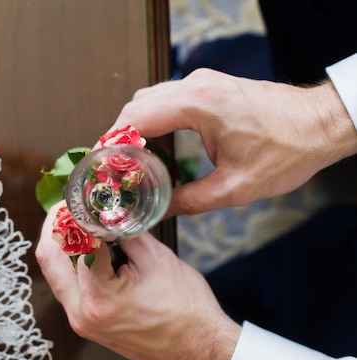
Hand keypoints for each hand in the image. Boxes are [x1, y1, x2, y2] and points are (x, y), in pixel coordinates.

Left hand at [36, 202, 240, 359]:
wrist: (199, 350)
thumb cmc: (187, 311)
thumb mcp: (156, 258)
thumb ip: (124, 231)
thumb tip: (106, 210)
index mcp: (98, 297)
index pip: (73, 242)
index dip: (76, 213)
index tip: (82, 197)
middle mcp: (80, 313)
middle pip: (49, 259)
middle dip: (55, 225)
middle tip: (69, 204)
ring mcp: (80, 321)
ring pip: (53, 273)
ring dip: (60, 244)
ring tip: (76, 220)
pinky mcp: (85, 323)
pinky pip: (66, 286)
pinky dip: (70, 263)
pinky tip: (83, 246)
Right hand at [112, 69, 356, 215]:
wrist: (322, 124)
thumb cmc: (288, 150)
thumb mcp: (236, 187)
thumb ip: (189, 201)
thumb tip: (158, 212)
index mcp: (199, 105)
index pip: (136, 117)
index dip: (112, 142)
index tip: (100, 165)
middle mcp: (197, 87)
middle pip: (136, 106)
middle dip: (119, 138)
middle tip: (114, 170)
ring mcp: (203, 84)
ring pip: (149, 101)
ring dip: (137, 130)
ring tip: (134, 163)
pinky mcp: (209, 89)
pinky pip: (168, 101)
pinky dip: (155, 123)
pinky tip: (160, 150)